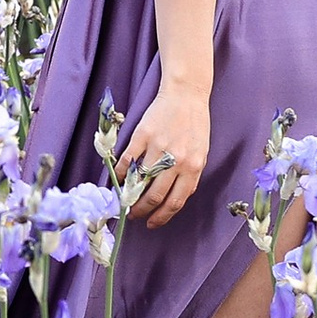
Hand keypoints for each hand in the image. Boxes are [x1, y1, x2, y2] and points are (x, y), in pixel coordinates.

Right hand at [119, 80, 213, 228]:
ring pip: (140, 180)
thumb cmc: (195, 124)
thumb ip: (189, 175)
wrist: (186, 94)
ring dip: (129, 194)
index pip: (175, 201)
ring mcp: (158, 147)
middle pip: (155, 195)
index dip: (161, 216)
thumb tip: (172, 198)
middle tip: (134, 215)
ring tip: (124, 199)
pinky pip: (128, 159)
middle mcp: (176, 160)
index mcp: (193, 167)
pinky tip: (116, 177)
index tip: (152, 223)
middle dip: (142, 210)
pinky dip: (120, 171)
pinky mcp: (143, 135)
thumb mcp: (200, 153)